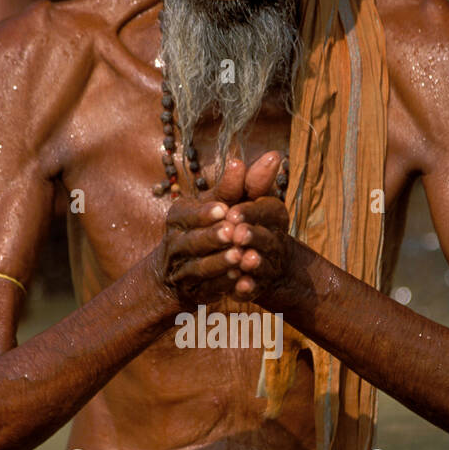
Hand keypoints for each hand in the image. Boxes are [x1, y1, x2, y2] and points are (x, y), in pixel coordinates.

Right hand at [154, 157, 247, 305]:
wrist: (180, 273)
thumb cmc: (207, 227)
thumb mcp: (219, 204)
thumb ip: (244, 184)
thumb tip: (273, 156)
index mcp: (179, 217)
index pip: (187, 214)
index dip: (205, 212)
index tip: (223, 209)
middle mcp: (175, 243)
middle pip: (192, 241)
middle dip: (212, 237)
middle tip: (233, 232)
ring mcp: (182, 271)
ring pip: (199, 267)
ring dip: (219, 262)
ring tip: (239, 256)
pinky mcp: (193, 293)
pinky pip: (207, 289)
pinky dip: (222, 284)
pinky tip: (238, 278)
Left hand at [221, 192, 292, 304]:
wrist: (246, 259)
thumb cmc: (241, 219)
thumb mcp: (244, 198)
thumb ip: (251, 182)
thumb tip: (274, 154)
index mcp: (274, 215)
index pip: (268, 210)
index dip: (250, 211)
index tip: (231, 212)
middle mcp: (275, 239)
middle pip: (267, 237)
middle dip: (252, 235)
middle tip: (235, 234)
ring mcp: (269, 265)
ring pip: (262, 263)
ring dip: (253, 261)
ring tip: (240, 259)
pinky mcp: (257, 286)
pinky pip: (254, 288)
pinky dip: (247, 287)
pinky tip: (238, 287)